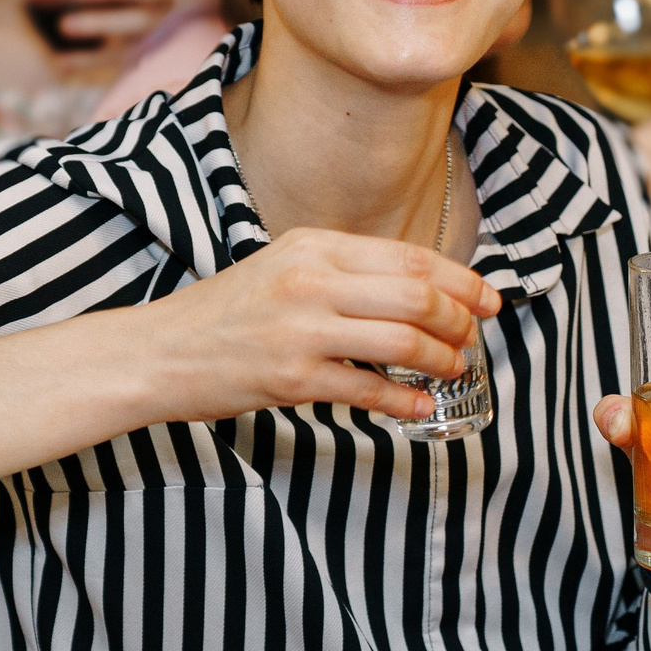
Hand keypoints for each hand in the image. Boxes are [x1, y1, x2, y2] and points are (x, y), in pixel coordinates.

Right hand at [147, 226, 503, 425]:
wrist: (161, 351)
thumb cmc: (226, 313)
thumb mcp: (283, 267)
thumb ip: (343, 272)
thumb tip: (417, 291)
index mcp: (313, 245)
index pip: (409, 257)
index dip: (462, 280)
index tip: (489, 299)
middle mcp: (311, 280)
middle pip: (416, 296)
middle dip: (459, 320)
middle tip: (472, 338)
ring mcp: (302, 329)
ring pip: (401, 342)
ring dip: (441, 359)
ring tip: (452, 368)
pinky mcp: (292, 378)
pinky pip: (369, 391)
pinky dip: (405, 401)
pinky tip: (420, 405)